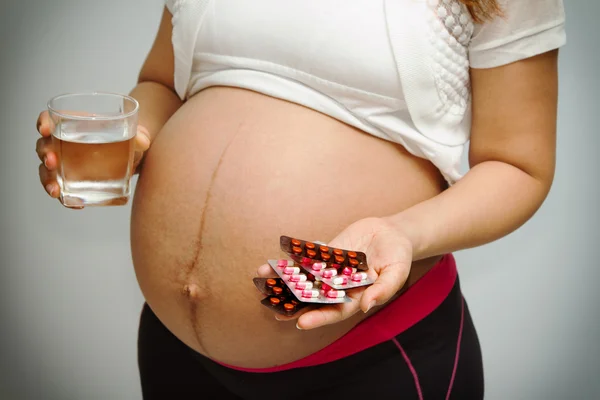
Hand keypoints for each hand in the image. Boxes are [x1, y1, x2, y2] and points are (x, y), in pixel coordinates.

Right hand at [35, 110, 150, 203]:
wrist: (133, 156)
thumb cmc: (127, 139)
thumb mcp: (134, 135)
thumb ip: (140, 136)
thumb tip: (144, 141)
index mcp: (73, 124)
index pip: (49, 119)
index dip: (43, 122)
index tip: (45, 129)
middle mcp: (64, 143)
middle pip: (44, 146)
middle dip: (45, 154)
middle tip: (53, 162)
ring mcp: (66, 163)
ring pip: (48, 170)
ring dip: (47, 180)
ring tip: (55, 190)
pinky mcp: (74, 181)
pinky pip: (64, 190)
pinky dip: (66, 199)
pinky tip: (76, 205)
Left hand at [256, 217, 412, 329]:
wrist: (392, 232)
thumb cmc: (398, 256)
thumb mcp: (396, 273)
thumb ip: (383, 290)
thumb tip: (366, 306)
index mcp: (356, 298)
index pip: (335, 311)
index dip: (318, 317)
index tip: (300, 323)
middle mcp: (340, 287)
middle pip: (314, 299)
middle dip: (294, 304)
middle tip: (273, 309)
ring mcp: (330, 270)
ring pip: (305, 279)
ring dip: (285, 281)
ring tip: (263, 282)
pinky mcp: (326, 254)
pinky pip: (306, 259)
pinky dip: (290, 261)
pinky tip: (273, 262)